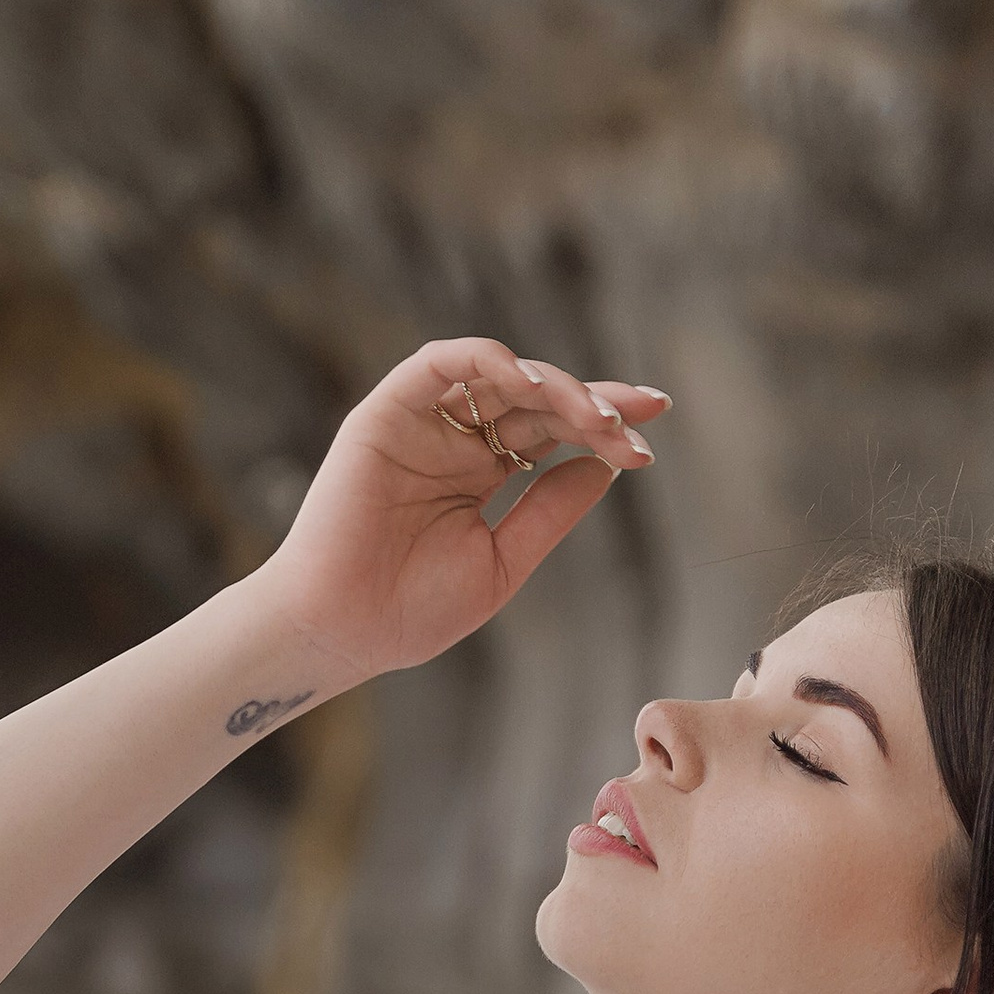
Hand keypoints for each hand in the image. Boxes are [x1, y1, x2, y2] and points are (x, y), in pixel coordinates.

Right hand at [261, 338, 670, 690]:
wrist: (343, 632)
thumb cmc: (411, 612)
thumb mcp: (505, 561)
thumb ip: (551, 510)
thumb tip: (607, 464)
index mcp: (481, 475)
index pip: (553, 433)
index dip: (603, 428)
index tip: (650, 440)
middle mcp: (454, 441)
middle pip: (537, 401)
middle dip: (595, 403)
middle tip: (640, 418)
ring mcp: (421, 423)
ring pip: (499, 377)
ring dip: (554, 385)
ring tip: (598, 414)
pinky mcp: (386, 412)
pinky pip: (440, 364)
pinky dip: (489, 361)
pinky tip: (533, 384)